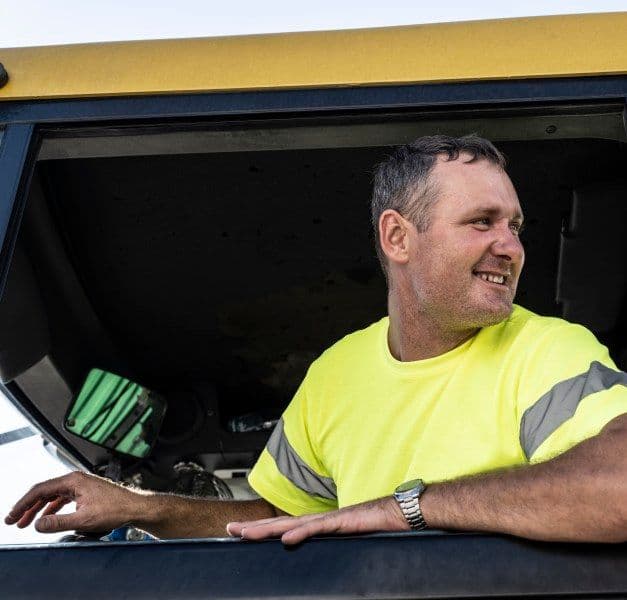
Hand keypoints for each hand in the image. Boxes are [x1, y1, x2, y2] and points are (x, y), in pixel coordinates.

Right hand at [4, 471, 146, 534]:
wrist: (135, 507)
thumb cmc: (116, 509)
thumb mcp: (83, 519)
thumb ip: (58, 522)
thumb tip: (38, 524)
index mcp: (74, 480)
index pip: (40, 490)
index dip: (23, 504)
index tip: (12, 516)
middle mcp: (76, 479)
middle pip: (44, 492)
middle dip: (27, 507)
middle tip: (14, 520)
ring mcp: (82, 485)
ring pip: (53, 496)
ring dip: (38, 509)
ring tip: (26, 522)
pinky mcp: (86, 492)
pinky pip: (62, 499)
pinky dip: (51, 509)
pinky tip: (47, 519)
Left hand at [227, 496, 408, 544]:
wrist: (404, 513)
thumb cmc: (380, 527)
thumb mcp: (350, 542)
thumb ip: (333, 547)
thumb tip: (320, 559)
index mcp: (321, 525)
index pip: (286, 527)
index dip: (264, 529)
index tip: (242, 532)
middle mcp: (321, 520)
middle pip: (281, 523)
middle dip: (255, 527)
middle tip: (230, 530)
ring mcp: (332, 520)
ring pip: (294, 524)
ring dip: (268, 529)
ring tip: (246, 534)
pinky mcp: (345, 522)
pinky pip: (320, 528)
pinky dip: (302, 533)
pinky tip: (286, 538)